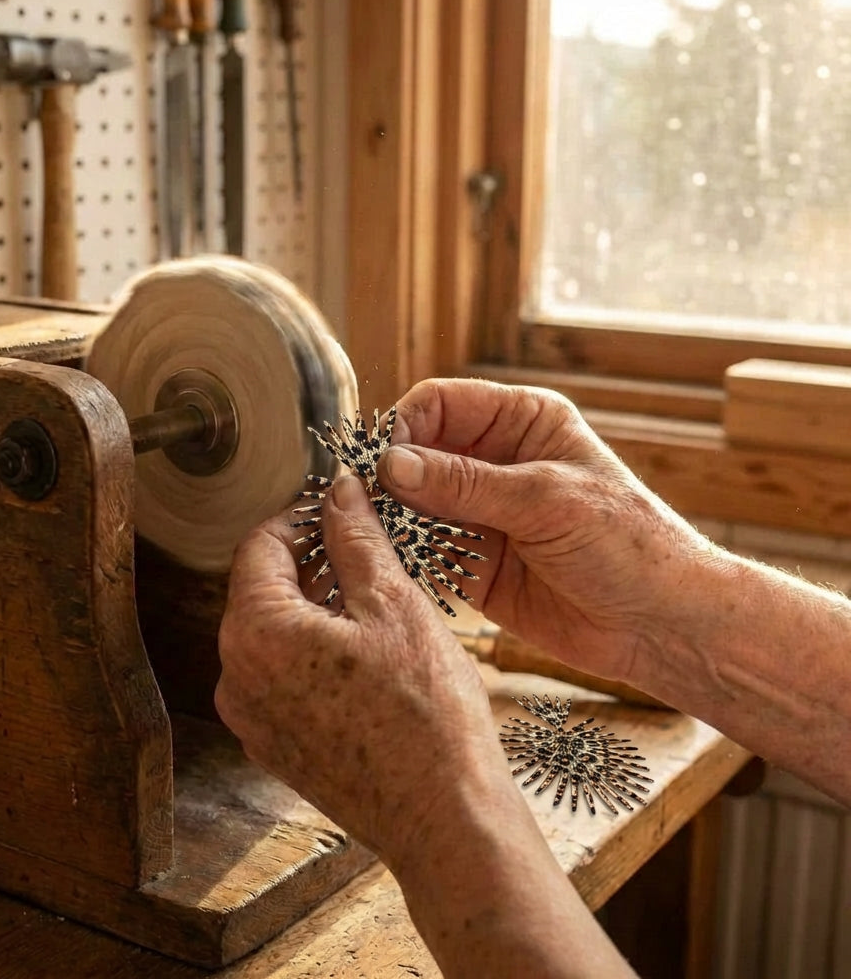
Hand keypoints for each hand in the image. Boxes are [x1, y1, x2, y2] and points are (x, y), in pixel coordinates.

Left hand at [215, 473, 510, 869]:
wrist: (444, 818)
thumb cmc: (425, 715)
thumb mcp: (393, 604)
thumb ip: (355, 538)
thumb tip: (338, 491)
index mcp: (256, 633)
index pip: (258, 546)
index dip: (300, 517)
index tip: (338, 512)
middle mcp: (236, 677)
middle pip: (260, 590)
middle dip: (309, 563)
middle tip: (364, 555)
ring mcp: (252, 719)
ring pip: (272, 635)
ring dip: (314, 608)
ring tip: (372, 606)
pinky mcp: (275, 747)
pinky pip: (281, 678)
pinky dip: (313, 653)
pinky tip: (364, 657)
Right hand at [375, 378, 712, 683]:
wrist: (658, 624)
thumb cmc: (628, 545)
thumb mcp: (546, 500)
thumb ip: (465, 483)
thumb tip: (391, 464)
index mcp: (522, 423)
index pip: (441, 404)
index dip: (406, 427)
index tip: (384, 462)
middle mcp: (494, 462)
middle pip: (417, 453)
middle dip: (390, 477)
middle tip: (370, 504)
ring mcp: (480, 514)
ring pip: (411, 503)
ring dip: (392, 518)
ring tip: (376, 536)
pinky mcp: (471, 562)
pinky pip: (421, 551)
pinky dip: (403, 556)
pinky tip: (393, 564)